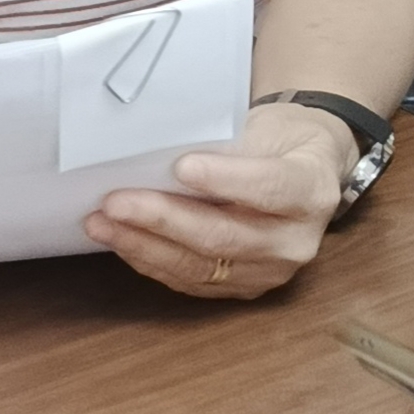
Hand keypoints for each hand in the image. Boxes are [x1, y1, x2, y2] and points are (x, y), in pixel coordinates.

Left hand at [82, 101, 349, 298]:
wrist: (305, 172)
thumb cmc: (278, 140)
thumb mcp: (267, 125)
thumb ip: (227, 143)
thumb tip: (159, 151)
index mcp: (312, 189)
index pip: (269, 187)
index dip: (224, 180)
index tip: (181, 167)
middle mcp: (295, 241)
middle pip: (224, 236)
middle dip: (163, 219)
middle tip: (116, 202)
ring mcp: (270, 272)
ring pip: (200, 266)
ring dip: (144, 245)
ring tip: (101, 223)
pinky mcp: (242, 289)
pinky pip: (191, 281)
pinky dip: (150, 260)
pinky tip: (120, 241)